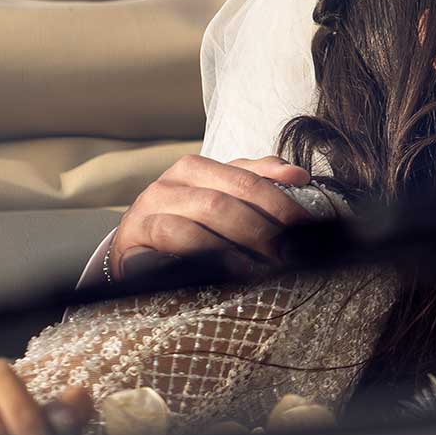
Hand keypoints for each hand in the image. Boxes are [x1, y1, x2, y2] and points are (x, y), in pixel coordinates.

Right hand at [112, 154, 313, 280]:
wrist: (128, 253)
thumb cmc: (182, 227)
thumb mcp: (216, 201)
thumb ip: (254, 183)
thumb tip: (298, 176)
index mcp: (197, 168)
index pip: (247, 177)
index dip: (280, 198)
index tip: (307, 221)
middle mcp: (173, 180)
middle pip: (232, 195)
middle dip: (269, 222)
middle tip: (295, 248)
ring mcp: (152, 203)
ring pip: (210, 208)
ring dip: (247, 234)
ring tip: (274, 258)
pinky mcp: (136, 231)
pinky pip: (178, 235)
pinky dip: (210, 249)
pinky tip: (234, 266)